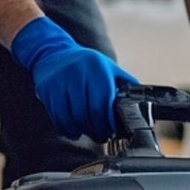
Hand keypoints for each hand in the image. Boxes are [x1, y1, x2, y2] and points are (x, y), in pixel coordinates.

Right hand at [11, 17, 138, 142]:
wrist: (53, 53)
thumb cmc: (85, 64)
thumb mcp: (108, 67)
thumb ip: (125, 83)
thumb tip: (143, 102)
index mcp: (97, 68)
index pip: (103, 103)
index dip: (108, 122)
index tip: (111, 130)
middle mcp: (78, 73)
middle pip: (87, 113)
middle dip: (96, 130)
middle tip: (101, 135)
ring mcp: (60, 82)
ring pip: (71, 118)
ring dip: (81, 131)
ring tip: (87, 131)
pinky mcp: (47, 90)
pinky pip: (57, 118)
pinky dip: (66, 129)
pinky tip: (72, 129)